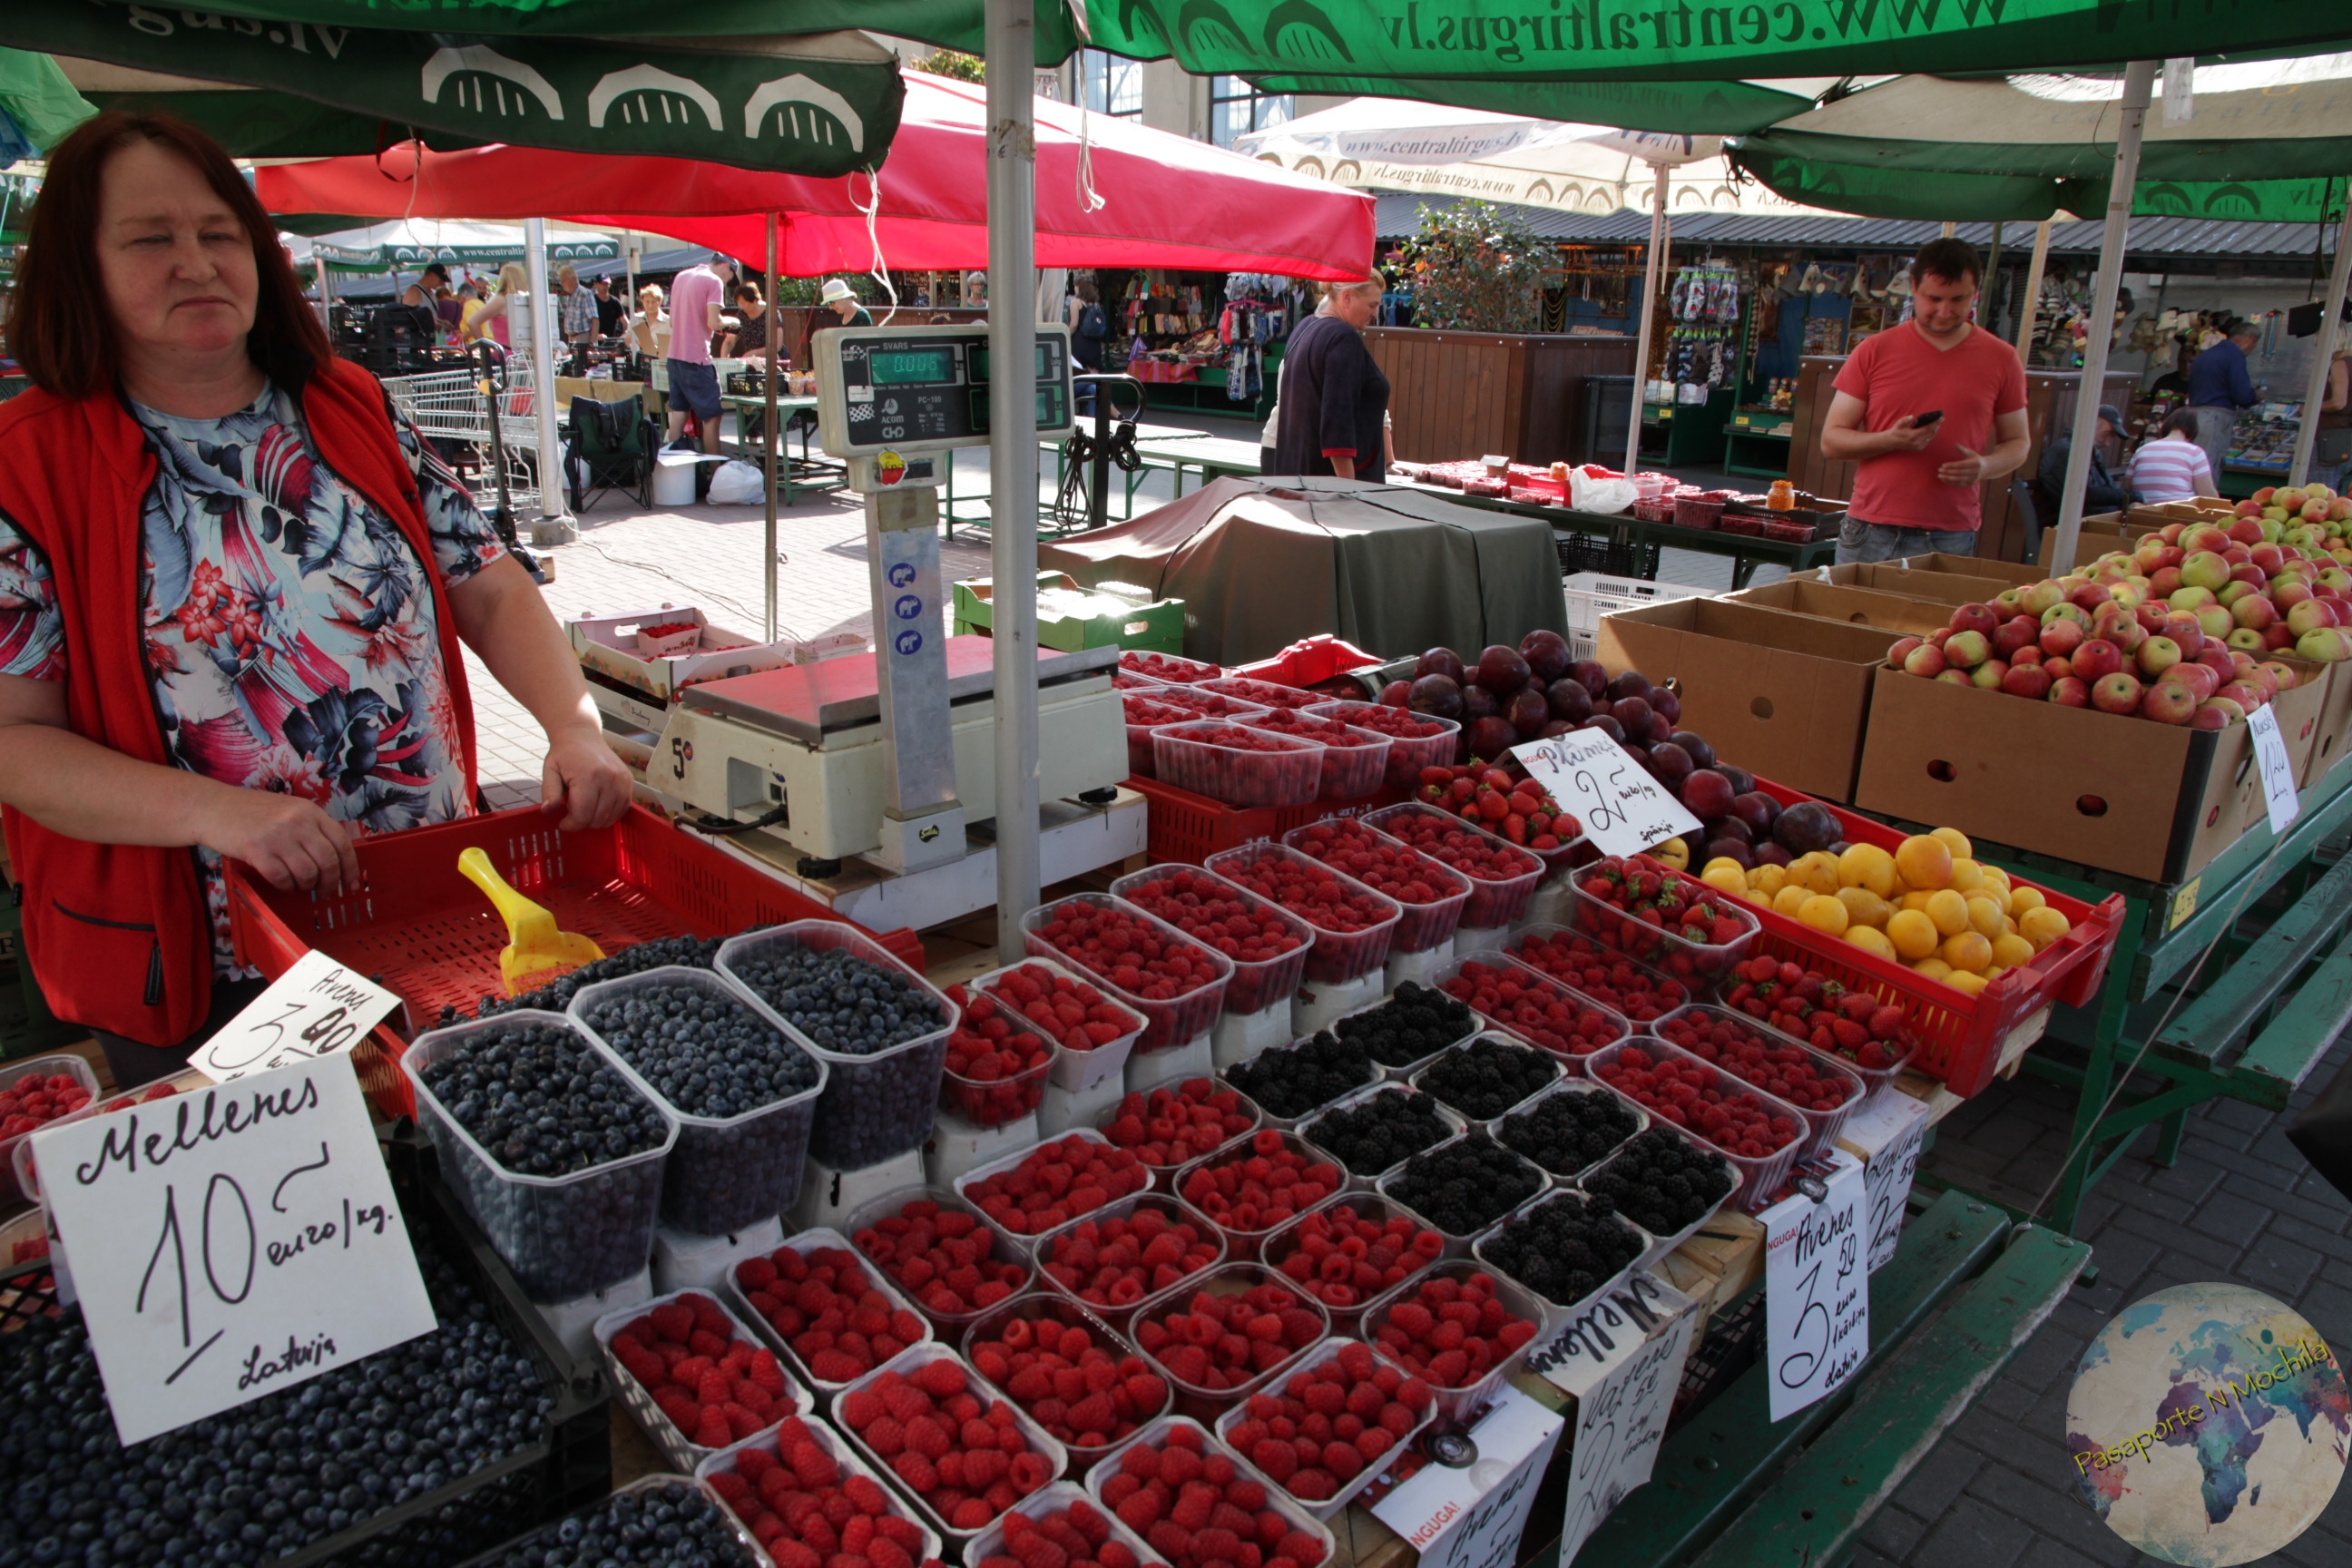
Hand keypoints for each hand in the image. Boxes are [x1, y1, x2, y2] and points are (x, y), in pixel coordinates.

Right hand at [202, 787, 358, 893]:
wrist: (212, 807)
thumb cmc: (250, 812)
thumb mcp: (288, 811)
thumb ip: (310, 829)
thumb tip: (334, 861)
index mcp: (310, 811)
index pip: (342, 842)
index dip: (351, 867)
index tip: (352, 884)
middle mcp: (298, 821)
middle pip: (328, 861)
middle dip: (330, 883)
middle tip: (325, 893)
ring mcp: (278, 835)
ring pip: (307, 873)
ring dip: (305, 886)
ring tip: (298, 886)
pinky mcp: (258, 850)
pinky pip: (282, 878)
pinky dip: (285, 886)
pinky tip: (281, 884)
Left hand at [541, 726, 633, 830]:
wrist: (582, 735)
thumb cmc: (564, 754)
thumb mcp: (550, 771)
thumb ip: (549, 793)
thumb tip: (547, 811)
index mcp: (587, 776)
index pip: (582, 815)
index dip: (571, 825)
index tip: (563, 823)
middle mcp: (608, 779)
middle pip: (597, 818)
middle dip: (582, 822)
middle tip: (573, 814)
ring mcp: (622, 780)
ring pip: (611, 817)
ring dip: (596, 820)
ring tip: (585, 809)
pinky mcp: (629, 781)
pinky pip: (622, 808)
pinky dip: (610, 814)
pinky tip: (598, 807)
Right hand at [1884, 416, 1939, 451]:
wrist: (1891, 442)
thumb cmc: (1896, 431)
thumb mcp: (1899, 424)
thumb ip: (1905, 420)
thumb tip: (1912, 417)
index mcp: (1912, 436)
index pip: (1928, 429)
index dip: (1936, 423)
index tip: (1941, 418)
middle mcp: (1917, 442)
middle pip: (1932, 433)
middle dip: (1937, 425)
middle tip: (1941, 419)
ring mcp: (1918, 446)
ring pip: (1931, 437)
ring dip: (1935, 430)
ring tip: (1938, 423)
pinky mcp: (1919, 448)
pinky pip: (1929, 440)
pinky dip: (1932, 434)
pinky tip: (1933, 430)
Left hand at [1938, 445, 1988, 485]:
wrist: (1986, 468)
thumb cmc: (1975, 458)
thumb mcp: (1971, 453)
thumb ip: (1962, 449)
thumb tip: (1954, 444)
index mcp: (1975, 463)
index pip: (1961, 465)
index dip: (1952, 465)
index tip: (1943, 465)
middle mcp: (1975, 472)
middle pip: (1959, 472)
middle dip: (1948, 472)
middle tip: (1939, 470)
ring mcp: (1973, 479)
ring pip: (1958, 479)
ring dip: (1948, 478)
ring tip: (1939, 475)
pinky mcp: (1970, 483)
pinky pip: (1959, 484)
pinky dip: (1951, 482)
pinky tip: (1944, 480)